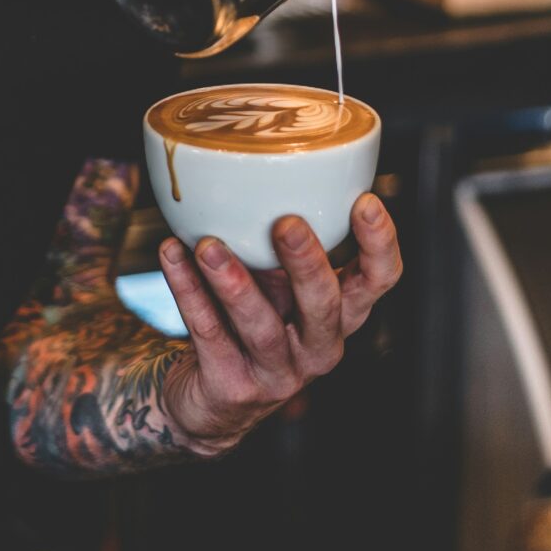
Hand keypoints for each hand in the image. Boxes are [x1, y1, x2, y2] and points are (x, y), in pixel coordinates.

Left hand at [155, 193, 401, 456]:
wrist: (212, 398)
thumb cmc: (253, 317)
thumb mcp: (278, 279)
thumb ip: (278, 234)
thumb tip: (256, 152)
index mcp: (341, 312)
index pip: (378, 280)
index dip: (379, 244)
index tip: (364, 201)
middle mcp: (319, 345)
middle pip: (325, 305)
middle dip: (308, 263)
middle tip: (285, 223)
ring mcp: (279, 372)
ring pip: (261, 326)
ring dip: (234, 283)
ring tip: (208, 244)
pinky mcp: (234, 386)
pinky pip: (208, 334)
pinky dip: (188, 291)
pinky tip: (171, 253)